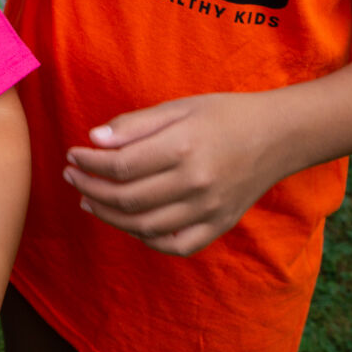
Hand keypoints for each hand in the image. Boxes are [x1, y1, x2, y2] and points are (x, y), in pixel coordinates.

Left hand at [62, 93, 285, 256]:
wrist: (278, 136)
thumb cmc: (224, 115)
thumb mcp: (179, 107)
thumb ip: (135, 125)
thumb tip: (93, 140)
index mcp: (184, 147)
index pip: (120, 166)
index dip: (89, 163)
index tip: (73, 155)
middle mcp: (196, 182)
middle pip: (127, 198)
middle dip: (90, 188)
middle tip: (72, 177)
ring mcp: (209, 209)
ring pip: (144, 226)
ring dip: (108, 216)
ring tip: (89, 200)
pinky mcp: (219, 225)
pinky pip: (174, 244)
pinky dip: (146, 238)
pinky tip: (128, 222)